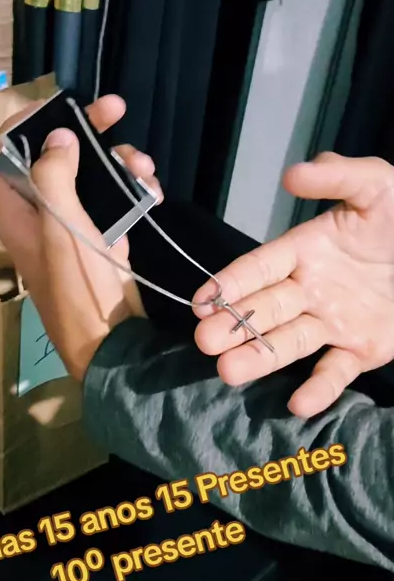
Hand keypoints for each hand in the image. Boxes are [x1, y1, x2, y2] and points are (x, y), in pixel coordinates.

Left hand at [0, 94, 161, 379]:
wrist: (114, 341)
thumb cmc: (81, 288)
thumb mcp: (63, 228)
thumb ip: (54, 177)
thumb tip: (58, 137)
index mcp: (16, 212)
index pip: (0, 155)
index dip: (22, 124)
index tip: (60, 107)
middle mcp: (40, 215)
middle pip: (52, 156)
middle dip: (86, 130)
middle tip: (117, 109)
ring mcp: (73, 227)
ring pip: (90, 175)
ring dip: (119, 162)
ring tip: (146, 168)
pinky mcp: (101, 238)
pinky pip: (113, 200)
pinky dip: (133, 189)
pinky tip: (153, 193)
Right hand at [193, 152, 393, 417]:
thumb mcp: (377, 185)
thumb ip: (338, 175)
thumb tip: (291, 176)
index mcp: (305, 251)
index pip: (260, 267)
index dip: (232, 282)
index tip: (203, 300)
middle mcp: (309, 290)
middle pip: (264, 309)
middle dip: (233, 325)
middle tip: (205, 341)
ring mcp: (332, 323)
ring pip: (288, 343)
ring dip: (258, 358)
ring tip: (227, 371)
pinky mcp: (361, 351)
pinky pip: (335, 372)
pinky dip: (318, 389)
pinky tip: (298, 404)